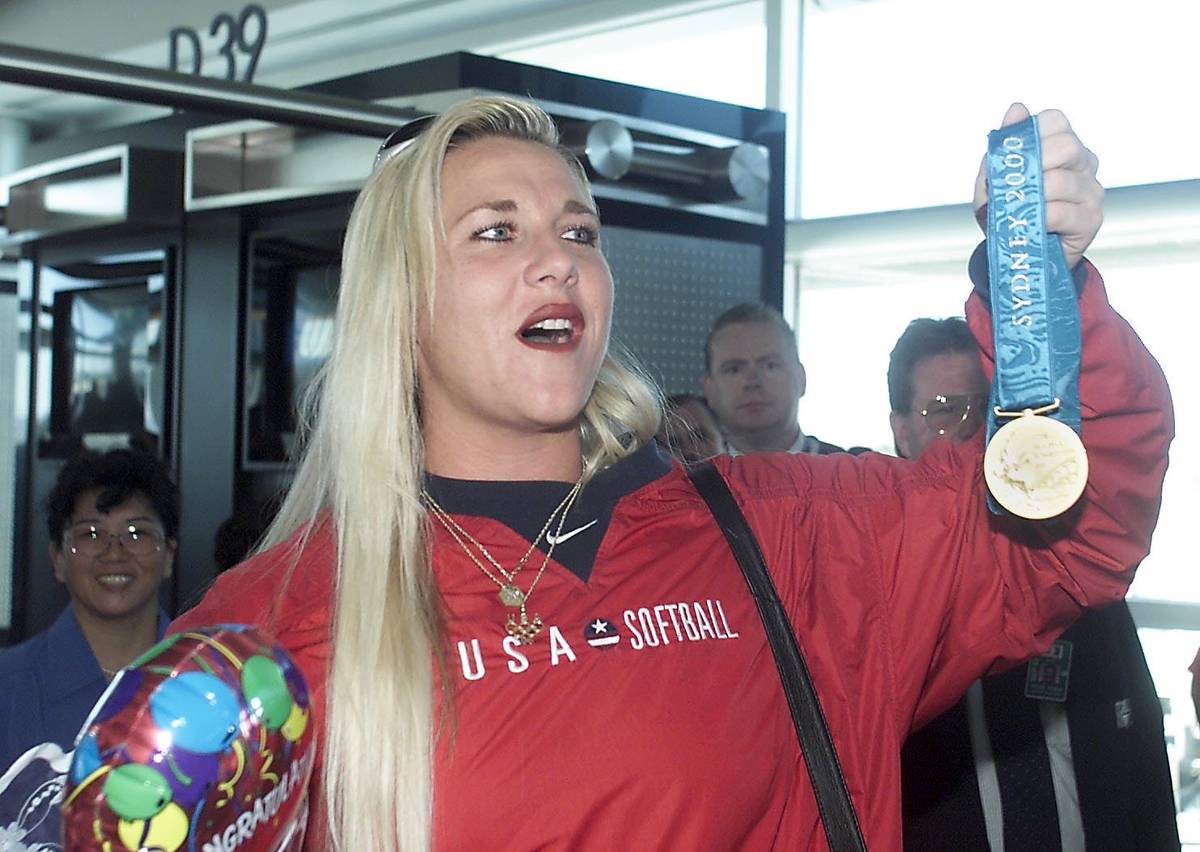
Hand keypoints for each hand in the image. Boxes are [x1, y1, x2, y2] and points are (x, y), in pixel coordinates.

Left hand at [973, 103, 1103, 269]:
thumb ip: (1004, 146)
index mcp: (1062, 146)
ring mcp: (1091, 190)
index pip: (1055, 120)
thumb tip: (1016, 108)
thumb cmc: (1009, 211)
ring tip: (1021, 209)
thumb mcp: (995, 180)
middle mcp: (1083, 163)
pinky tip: (1035, 222)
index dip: (1032, 133)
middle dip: (1034, 164)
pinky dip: (1041, 217)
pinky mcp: (1092, 219)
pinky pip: (1063, 211)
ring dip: (1033, 196)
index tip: (1015, 155)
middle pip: (1066, 146)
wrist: (1019, 252)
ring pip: (1062, 181)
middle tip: (1017, 184)